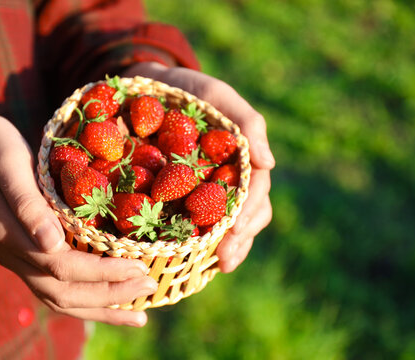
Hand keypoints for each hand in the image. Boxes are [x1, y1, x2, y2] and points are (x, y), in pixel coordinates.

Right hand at [0, 114, 156, 325]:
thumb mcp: (8, 164)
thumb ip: (28, 204)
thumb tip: (53, 243)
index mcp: (12, 235)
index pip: (63, 267)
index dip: (103, 273)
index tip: (139, 269)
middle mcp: (15, 255)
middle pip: (64, 293)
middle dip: (109, 296)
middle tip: (150, 288)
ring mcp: (18, 258)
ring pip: (58, 299)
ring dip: (99, 308)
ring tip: (138, 314)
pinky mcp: (25, 254)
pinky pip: (54, 288)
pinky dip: (84, 300)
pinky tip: (109, 300)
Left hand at [124, 62, 274, 272]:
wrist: (143, 87)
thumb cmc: (186, 89)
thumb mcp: (216, 94)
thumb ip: (247, 122)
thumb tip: (270, 163)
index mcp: (240, 160)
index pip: (255, 192)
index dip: (249, 214)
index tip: (235, 233)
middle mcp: (225, 179)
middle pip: (244, 216)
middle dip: (238, 241)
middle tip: (224, 260)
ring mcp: (202, 190)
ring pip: (222, 225)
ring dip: (223, 247)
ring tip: (214, 266)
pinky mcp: (174, 196)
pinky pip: (187, 223)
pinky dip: (192, 241)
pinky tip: (186, 258)